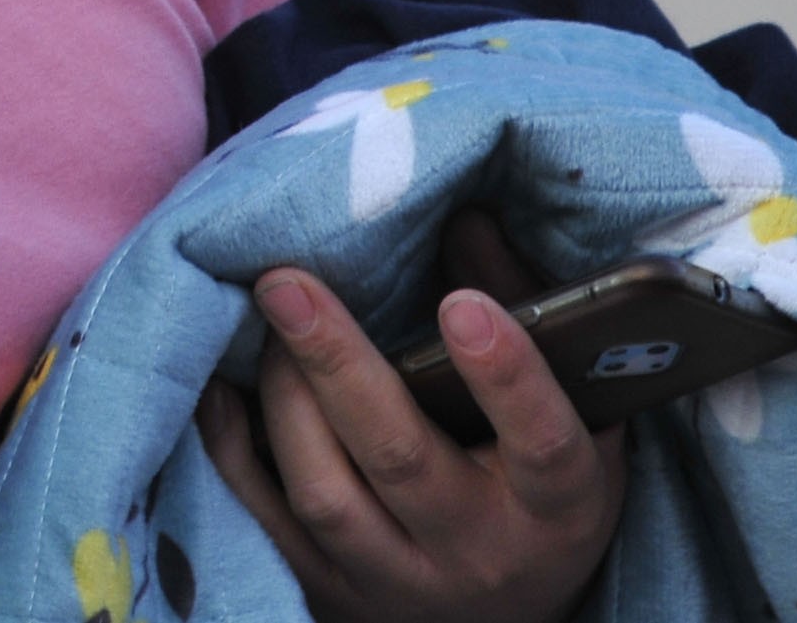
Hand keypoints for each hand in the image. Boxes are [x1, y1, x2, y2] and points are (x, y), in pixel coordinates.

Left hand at [198, 211, 624, 622]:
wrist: (507, 617)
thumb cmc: (539, 485)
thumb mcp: (576, 412)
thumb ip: (525, 311)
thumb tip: (466, 215)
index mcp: (559, 505)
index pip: (542, 444)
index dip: (506, 377)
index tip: (461, 306)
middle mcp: (479, 550)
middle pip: (401, 459)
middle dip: (338, 365)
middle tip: (286, 282)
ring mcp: (399, 580)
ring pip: (326, 494)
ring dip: (285, 399)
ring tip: (266, 319)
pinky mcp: (332, 595)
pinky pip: (267, 523)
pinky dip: (234, 451)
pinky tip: (220, 384)